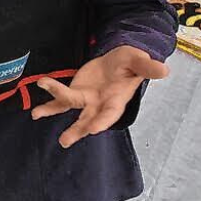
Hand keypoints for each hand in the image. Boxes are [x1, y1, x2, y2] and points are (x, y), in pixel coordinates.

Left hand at [30, 46, 169, 147]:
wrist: (118, 60)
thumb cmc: (131, 62)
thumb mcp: (139, 60)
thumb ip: (147, 66)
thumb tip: (164, 70)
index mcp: (117, 100)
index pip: (110, 114)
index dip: (102, 121)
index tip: (93, 129)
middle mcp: (100, 105)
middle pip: (88, 119)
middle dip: (78, 129)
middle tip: (66, 140)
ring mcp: (86, 100)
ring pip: (71, 109)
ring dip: (54, 112)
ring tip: (38, 115)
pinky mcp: (76, 93)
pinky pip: (60, 102)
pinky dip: (48, 105)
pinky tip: (35, 112)